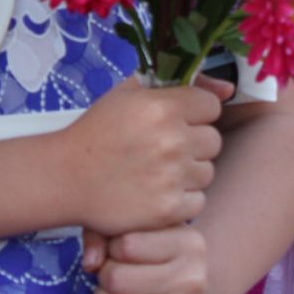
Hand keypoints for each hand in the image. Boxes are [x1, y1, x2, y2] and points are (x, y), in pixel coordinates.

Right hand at [59, 78, 221, 235]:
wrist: (65, 176)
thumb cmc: (97, 131)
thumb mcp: (129, 93)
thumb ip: (178, 84)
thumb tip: (228, 90)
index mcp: (162, 106)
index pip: (210, 107)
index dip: (195, 114)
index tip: (175, 122)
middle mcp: (171, 140)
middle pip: (213, 140)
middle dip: (193, 144)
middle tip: (164, 149)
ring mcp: (172, 176)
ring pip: (207, 172)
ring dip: (188, 172)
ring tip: (157, 172)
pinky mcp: (169, 209)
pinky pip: (198, 201)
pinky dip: (181, 199)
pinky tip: (156, 192)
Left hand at [94, 225, 211, 293]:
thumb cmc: (160, 256)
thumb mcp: (142, 231)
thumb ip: (106, 234)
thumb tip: (90, 264)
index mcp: (188, 243)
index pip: (126, 244)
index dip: (111, 249)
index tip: (118, 252)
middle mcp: (193, 278)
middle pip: (118, 279)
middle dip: (103, 278)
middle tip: (109, 277)